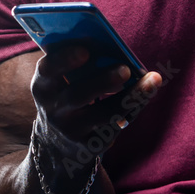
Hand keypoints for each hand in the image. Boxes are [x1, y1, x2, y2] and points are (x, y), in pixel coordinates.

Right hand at [30, 43, 160, 163]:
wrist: (57, 144)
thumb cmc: (68, 95)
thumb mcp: (62, 81)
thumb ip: (80, 64)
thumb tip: (114, 47)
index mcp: (43, 85)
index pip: (47, 71)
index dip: (65, 60)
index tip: (86, 51)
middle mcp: (53, 109)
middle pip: (77, 95)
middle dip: (102, 82)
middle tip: (125, 70)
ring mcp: (70, 130)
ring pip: (101, 115)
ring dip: (128, 97)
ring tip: (151, 80)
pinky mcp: (88, 146)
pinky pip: (113, 128)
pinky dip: (133, 110)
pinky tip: (147, 94)